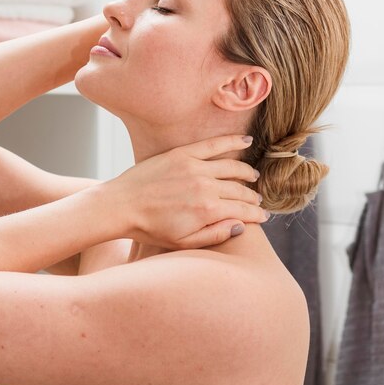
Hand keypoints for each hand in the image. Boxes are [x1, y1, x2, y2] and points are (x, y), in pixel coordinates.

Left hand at [107, 134, 266, 249]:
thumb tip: (240, 226)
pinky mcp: (183, 154)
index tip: (263, 217)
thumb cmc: (149, 228)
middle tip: (257, 201)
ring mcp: (195, 167)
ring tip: (253, 178)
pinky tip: (247, 142)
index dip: (256, 215)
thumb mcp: (182, 242)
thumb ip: (214, 235)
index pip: (243, 210)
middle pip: (240, 190)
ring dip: (247, 173)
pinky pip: (215, 145)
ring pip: (233, 167)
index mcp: (207, 211)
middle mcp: (206, 187)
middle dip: (252, 197)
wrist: (121, 206)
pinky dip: (233, 142)